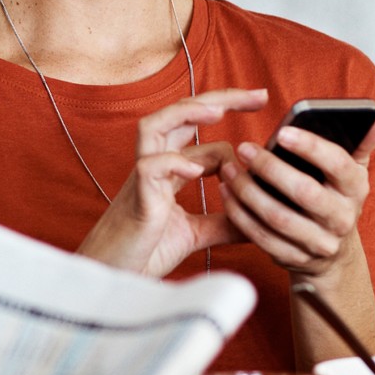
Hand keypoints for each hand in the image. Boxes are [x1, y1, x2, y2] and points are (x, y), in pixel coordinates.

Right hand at [77, 87, 267, 275]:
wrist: (111, 280)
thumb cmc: (144, 253)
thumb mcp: (194, 234)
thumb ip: (222, 223)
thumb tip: (257, 221)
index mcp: (168, 169)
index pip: (197, 128)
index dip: (228, 118)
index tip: (262, 113)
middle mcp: (155, 165)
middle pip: (180, 114)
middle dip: (219, 99)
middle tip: (258, 94)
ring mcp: (142, 179)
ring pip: (154, 126)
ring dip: (186, 113)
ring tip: (219, 111)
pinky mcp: (136, 200)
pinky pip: (148, 167)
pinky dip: (172, 162)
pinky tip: (197, 169)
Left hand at [218, 109, 374, 277]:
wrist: (332, 254)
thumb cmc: (335, 197)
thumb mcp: (352, 171)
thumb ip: (362, 141)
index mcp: (356, 188)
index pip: (338, 164)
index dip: (311, 147)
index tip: (282, 132)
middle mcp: (341, 218)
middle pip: (304, 192)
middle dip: (270, 168)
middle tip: (244, 149)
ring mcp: (318, 243)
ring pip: (278, 217)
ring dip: (247, 192)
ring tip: (228, 168)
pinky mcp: (293, 258)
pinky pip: (261, 237)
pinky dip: (240, 215)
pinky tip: (226, 193)